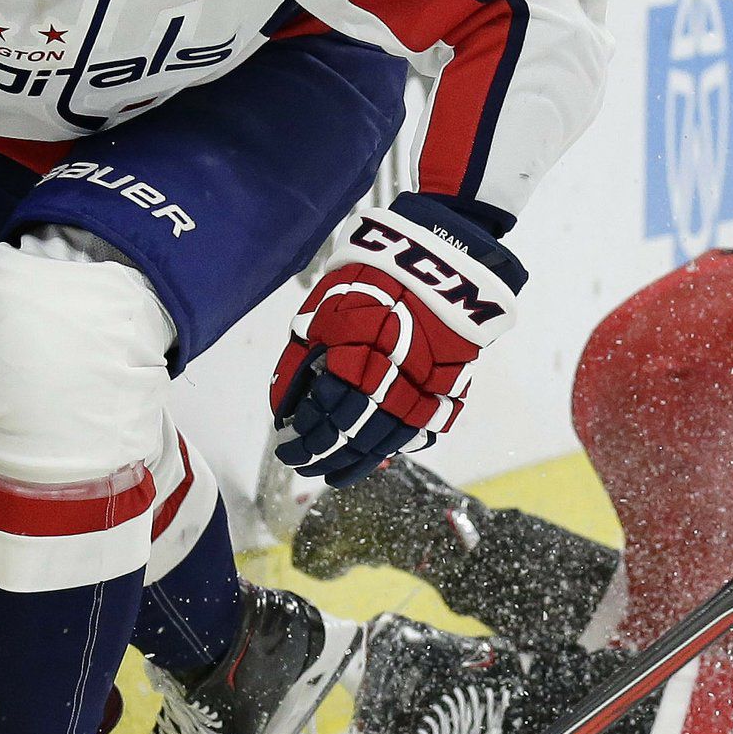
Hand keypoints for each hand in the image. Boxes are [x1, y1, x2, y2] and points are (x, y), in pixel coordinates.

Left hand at [273, 195, 523, 486]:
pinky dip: (394, 447)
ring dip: (357, 462)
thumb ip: (302, 358)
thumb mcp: (326, 307)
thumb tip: (283, 406)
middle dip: (323, 453)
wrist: (442, 258)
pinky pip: (418, 431)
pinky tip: (376, 456)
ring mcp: (425, 385)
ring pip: (386, 440)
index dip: (302, 435)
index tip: (286, 445)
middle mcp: (392, 377)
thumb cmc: (374, 276)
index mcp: (357, 354)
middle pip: (353, 432)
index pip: (323, 412)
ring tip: (334, 475)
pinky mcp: (449, 387)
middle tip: (303, 465)